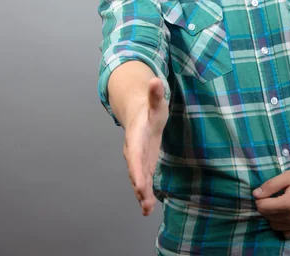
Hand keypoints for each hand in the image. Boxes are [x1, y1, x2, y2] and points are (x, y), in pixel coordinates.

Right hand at [123, 77, 168, 215]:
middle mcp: (134, 150)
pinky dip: (145, 193)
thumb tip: (156, 80)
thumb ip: (155, 93)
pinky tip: (148, 207)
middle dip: (139, 184)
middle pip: (135, 169)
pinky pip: (144, 180)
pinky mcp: (145, 164)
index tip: (140, 183)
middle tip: (143, 199)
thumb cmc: (149, 108)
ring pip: (139, 178)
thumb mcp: (155, 101)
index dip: (137, 169)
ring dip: (142, 193)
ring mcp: (139, 159)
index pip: (135, 154)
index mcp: (136, 136)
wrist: (139, 113)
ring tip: (146, 209)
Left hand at [253, 164, 289, 238]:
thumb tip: (255, 194)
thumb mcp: (288, 176)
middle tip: (273, 196)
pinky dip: (283, 225)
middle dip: (266, 206)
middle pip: (267, 216)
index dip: (260, 199)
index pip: (262, 208)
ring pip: (275, 225)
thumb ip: (270, 185)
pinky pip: (286, 234)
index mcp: (289, 203)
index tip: (265, 192)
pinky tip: (287, 214)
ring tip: (281, 204)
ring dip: (273, 216)